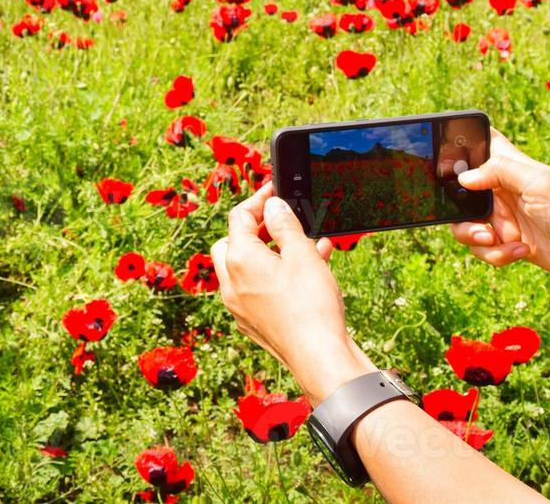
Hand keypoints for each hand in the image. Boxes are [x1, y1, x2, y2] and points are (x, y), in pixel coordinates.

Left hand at [211, 182, 373, 401]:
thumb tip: (271, 205)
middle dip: (255, 229)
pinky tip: (307, 274)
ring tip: (306, 247)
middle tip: (280, 222)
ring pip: (246, 269)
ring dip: (271, 254)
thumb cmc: (311, 305)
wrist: (319, 357)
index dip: (258, 200)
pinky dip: (275, 277)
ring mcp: (239, 306)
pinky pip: (257, 290)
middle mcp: (231, 283)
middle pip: (232, 243)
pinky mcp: (252, 323)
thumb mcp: (302, 253)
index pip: (239, 217)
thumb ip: (284, 224)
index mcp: (238, 260)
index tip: (275, 193)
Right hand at [449, 130, 549, 288]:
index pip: (481, 144)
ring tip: (496, 240)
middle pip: (460, 192)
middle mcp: (504, 190)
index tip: (446, 164)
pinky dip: (496, 254)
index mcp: (511, 167)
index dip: (458, 148)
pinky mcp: (510, 243)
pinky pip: (484, 248)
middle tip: (477, 219)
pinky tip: (521, 252)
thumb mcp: (538, 185)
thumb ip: (499, 172)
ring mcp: (506, 218)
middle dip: (459, 210)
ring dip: (474, 236)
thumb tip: (463, 176)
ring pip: (467, 224)